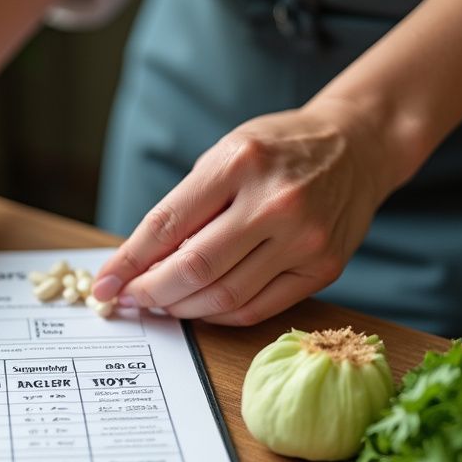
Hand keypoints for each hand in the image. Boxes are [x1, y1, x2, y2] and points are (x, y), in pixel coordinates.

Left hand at [91, 101, 394, 325]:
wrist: (357, 147)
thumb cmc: (279, 149)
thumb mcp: (225, 154)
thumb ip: (185, 207)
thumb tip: (138, 262)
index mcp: (239, 164)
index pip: (167, 225)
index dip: (128, 261)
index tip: (104, 283)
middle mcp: (275, 202)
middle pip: (194, 268)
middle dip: (150, 292)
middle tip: (129, 300)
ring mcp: (303, 239)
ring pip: (224, 296)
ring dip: (181, 308)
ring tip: (160, 304)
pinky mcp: (324, 268)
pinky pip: (257, 308)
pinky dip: (218, 314)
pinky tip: (198, 308)